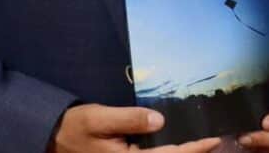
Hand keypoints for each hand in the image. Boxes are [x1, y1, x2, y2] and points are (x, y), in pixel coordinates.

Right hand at [48, 104, 220, 152]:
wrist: (52, 138)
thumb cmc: (75, 127)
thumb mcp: (99, 119)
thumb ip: (129, 119)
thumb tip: (159, 119)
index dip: (194, 149)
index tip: (214, 140)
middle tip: (216, 142)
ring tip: (204, 143)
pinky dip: (169, 152)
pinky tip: (180, 144)